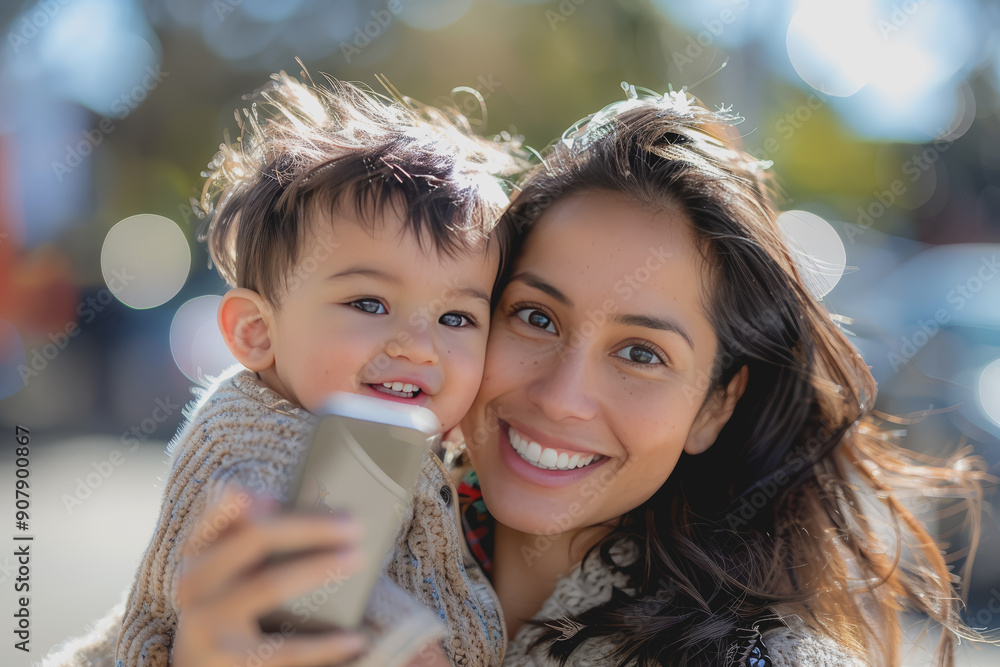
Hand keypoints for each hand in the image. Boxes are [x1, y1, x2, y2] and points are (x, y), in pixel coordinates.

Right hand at [172, 486, 370, 666]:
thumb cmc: (225, 607)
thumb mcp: (224, 570)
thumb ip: (245, 534)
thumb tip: (273, 499)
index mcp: (197, 554)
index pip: (216, 515)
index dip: (241, 500)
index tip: (278, 494)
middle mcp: (195, 584)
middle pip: (254, 539)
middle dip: (309, 528)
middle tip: (353, 526)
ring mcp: (210, 624)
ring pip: (270, 584)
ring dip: (320, 567)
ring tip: (357, 559)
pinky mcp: (232, 663)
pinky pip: (287, 650)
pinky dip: (326, 644)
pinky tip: (355, 638)